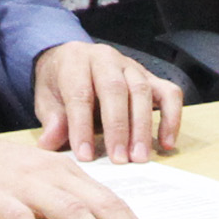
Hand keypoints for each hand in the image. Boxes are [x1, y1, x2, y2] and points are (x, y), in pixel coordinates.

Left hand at [33, 40, 184, 162]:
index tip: (85, 156)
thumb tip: (51, 142)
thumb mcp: (46, 98)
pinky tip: (167, 144)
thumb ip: (52, 119)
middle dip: (118, 128)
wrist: (73, 59)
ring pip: (142, 91)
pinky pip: (169, 93)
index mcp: (75, 61)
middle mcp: (106, 58)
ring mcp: (132, 66)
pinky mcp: (151, 77)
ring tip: (139, 157)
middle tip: (119, 160)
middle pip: (115, 90)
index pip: (80, 93)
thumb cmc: (60, 83)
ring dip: (142, 127)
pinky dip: (172, 118)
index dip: (82, 126)